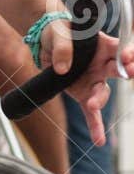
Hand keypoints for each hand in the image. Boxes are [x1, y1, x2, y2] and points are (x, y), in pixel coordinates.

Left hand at [41, 21, 133, 145]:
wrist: (48, 43)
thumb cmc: (59, 33)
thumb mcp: (58, 33)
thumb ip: (63, 47)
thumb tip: (62, 68)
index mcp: (104, 47)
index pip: (122, 49)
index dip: (129, 53)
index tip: (128, 57)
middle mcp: (104, 65)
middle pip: (118, 71)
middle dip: (126, 72)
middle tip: (128, 73)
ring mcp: (95, 81)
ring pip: (102, 93)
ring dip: (99, 100)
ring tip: (91, 105)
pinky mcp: (83, 94)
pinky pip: (91, 112)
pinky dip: (95, 125)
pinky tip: (99, 140)